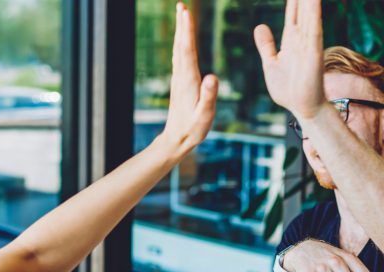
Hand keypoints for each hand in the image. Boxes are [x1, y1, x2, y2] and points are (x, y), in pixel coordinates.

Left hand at [161, 2, 217, 156]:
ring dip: (180, 32)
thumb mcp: (205, 115)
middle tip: (181, 5)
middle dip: (181, 25)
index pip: (187, 51)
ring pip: (178, 51)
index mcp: (188, 81)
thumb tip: (212, 76)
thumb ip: (209, 96)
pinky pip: (180, 59)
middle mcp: (181, 77)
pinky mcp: (179, 85)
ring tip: (181, 16)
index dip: (187, 31)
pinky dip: (181, 45)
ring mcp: (179, 80)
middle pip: (180, 46)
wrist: (177, 139)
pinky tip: (182, 42)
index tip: (186, 12)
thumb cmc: (192, 129)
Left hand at [254, 0, 325, 119]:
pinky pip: (314, 31)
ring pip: (309, 15)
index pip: (292, 14)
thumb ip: (266, 46)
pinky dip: (314, 15)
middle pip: (302, 10)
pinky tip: (313, 0)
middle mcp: (301, 40)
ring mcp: (308, 46)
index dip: (292, 1)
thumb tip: (259, 26)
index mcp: (291, 42)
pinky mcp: (313, 54)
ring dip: (310, 0)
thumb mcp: (271, 64)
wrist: (301, 108)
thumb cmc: (288, 90)